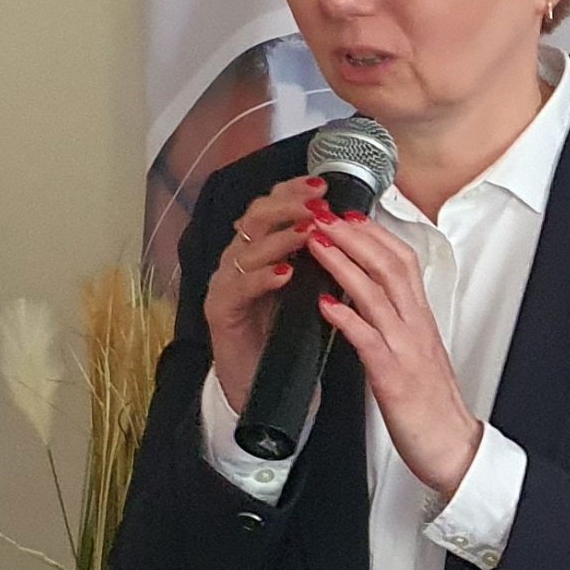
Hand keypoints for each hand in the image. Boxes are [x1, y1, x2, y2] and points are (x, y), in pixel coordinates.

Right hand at [202, 176, 326, 409]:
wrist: (261, 384)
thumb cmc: (286, 335)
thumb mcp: (306, 288)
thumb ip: (316, 258)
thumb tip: (349, 227)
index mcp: (258, 249)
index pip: (270, 206)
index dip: (293, 192)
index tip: (323, 185)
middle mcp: (237, 260)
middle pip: (255, 218)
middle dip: (288, 206)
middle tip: (317, 203)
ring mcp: (225, 284)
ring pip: (246, 249)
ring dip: (280, 238)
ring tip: (308, 233)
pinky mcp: (220, 312)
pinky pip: (238, 289)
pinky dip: (262, 278)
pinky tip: (285, 273)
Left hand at [307, 213, 485, 495]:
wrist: (452, 449)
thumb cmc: (431, 406)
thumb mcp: (415, 354)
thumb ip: (397, 324)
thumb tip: (372, 301)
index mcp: (420, 320)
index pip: (402, 262)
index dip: (375, 234)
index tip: (348, 214)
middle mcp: (415, 327)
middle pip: (389, 266)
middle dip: (355, 234)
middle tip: (324, 213)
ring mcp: (405, 349)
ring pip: (376, 293)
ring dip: (344, 263)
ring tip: (316, 242)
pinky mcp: (393, 377)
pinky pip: (368, 339)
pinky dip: (346, 316)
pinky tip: (323, 302)